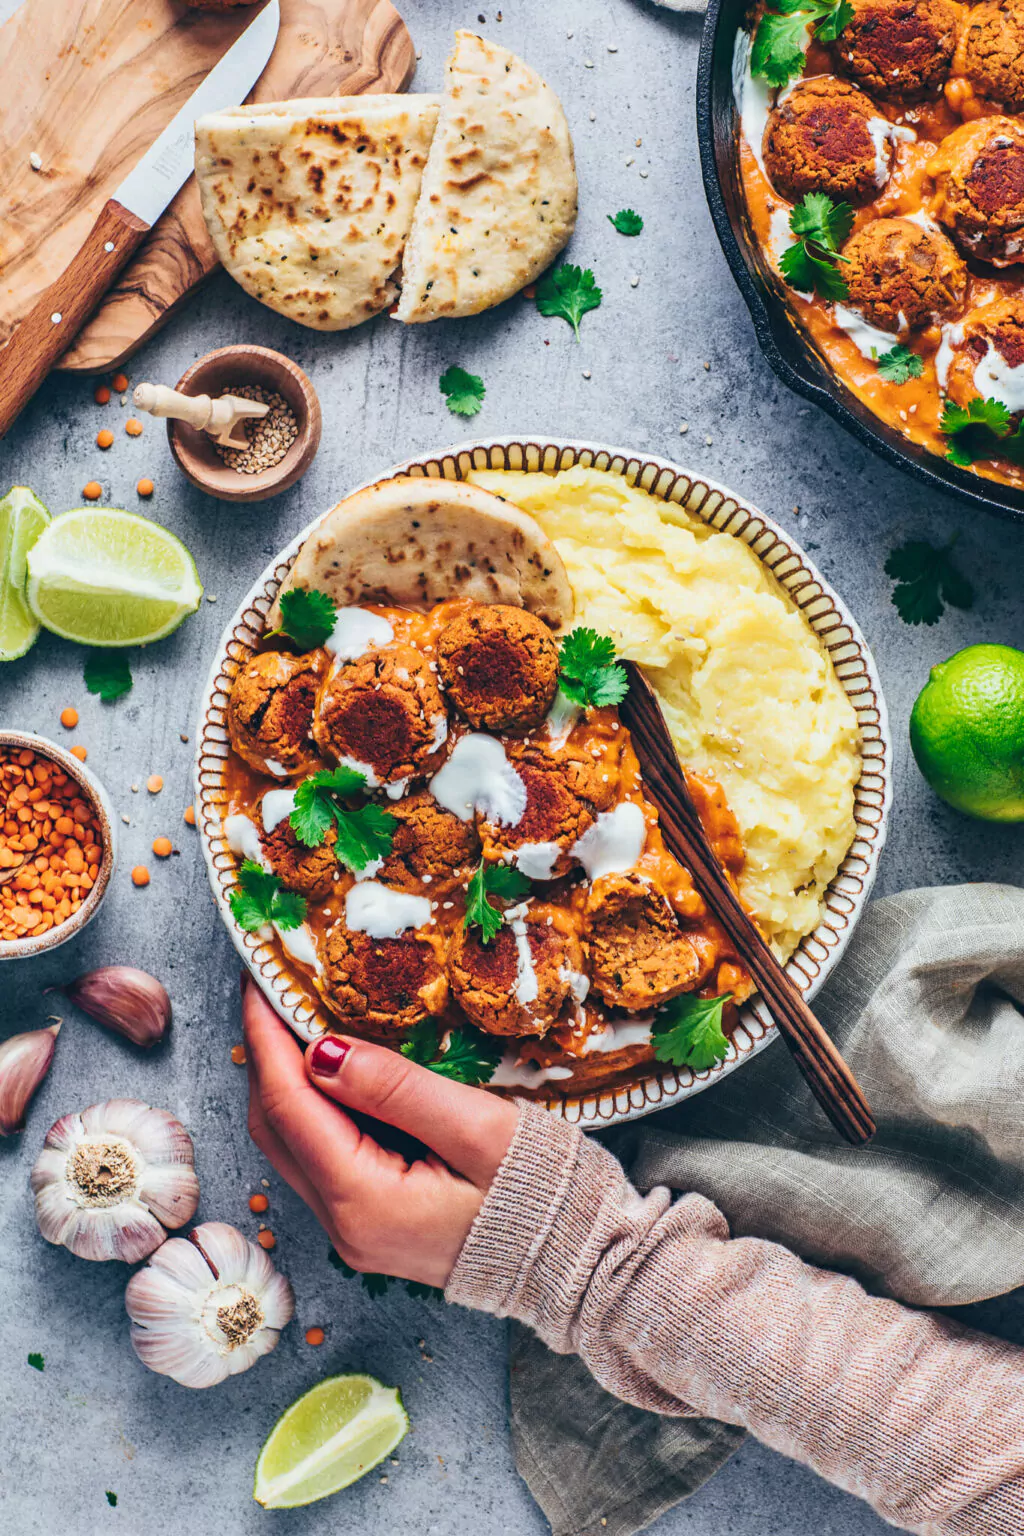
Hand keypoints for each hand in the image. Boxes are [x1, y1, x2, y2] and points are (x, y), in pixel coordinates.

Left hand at [241, 977, 518, 1286]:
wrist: (582, 1264)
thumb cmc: (545, 1195)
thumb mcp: (477, 1128)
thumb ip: (395, 1088)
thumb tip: (320, 1050)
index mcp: (364, 1202)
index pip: (290, 1105)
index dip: (267, 1037)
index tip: (259, 980)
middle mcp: (344, 1225)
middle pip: (276, 1128)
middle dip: (266, 1055)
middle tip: (274, 990)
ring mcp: (355, 1232)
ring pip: (292, 1145)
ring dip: (287, 1082)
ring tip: (299, 1020)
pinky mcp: (373, 1227)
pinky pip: (322, 1160)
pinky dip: (315, 1110)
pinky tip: (335, 1072)